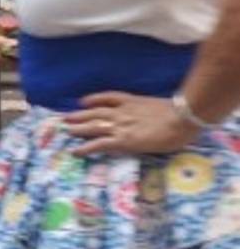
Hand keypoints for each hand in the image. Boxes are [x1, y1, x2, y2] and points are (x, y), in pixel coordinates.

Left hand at [64, 93, 200, 156]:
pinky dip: (85, 148)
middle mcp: (121, 112)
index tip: (83, 102)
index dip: (93, 99)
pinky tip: (75, 151)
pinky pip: (98, 144)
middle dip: (79, 115)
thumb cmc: (179, 113)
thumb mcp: (160, 105)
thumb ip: (149, 110)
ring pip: (92, 126)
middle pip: (95, 112)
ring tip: (66, 131)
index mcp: (132, 101)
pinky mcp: (122, 140)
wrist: (182, 118)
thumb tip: (150, 116)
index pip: (108, 97)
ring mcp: (120, 126)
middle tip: (65, 118)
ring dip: (77, 129)